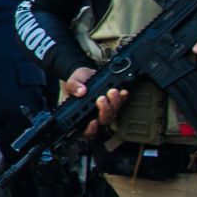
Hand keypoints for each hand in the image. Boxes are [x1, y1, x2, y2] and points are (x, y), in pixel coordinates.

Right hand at [65, 37, 196, 135]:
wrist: (82, 69)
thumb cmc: (77, 77)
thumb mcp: (72, 78)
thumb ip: (75, 83)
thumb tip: (83, 91)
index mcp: (83, 112)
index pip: (86, 127)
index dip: (90, 128)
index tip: (94, 121)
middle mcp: (97, 113)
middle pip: (104, 119)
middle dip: (108, 108)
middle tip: (108, 96)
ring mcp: (108, 107)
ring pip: (114, 113)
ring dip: (117, 103)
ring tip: (117, 91)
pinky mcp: (117, 99)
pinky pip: (121, 103)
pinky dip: (123, 98)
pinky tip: (124, 91)